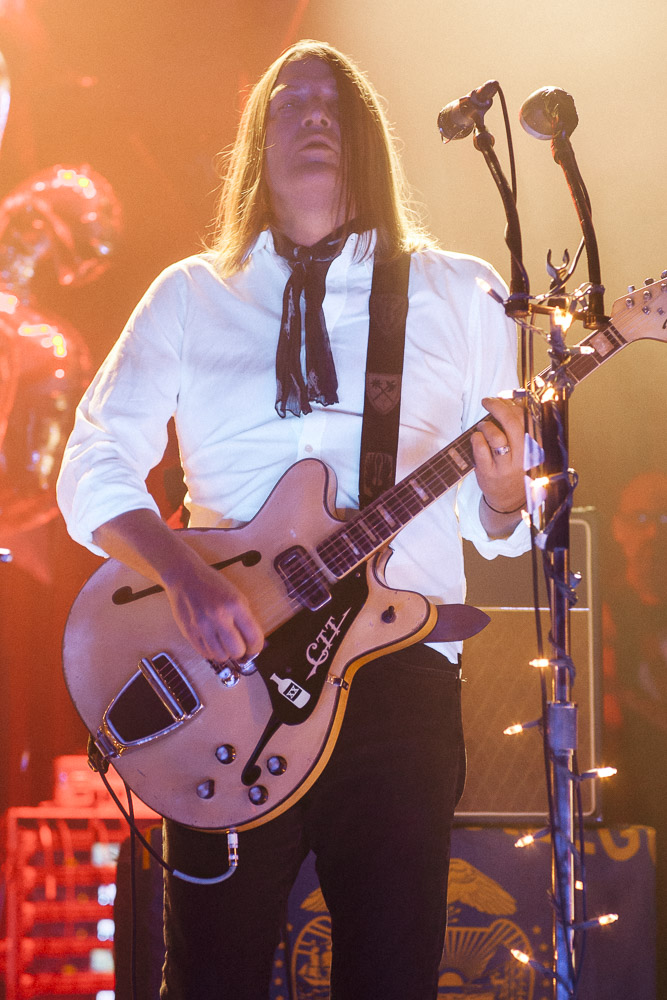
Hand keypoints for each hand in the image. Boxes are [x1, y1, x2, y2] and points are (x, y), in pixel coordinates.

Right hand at [162, 550, 264, 664]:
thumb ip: (245, 618)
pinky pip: (205, 653)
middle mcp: (218, 616)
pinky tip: (212, 641)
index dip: (256, 647)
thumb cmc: (212, 585)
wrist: (184, 577)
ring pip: (220, 656)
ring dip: (225, 652)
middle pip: (237, 651)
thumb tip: (252, 642)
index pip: (253, 637)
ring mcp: (202, 626)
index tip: (254, 647)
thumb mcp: (236, 595)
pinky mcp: (189, 632)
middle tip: (239, 645)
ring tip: (223, 642)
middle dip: (241, 651)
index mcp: (235, 604)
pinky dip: (211, 651)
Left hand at [471, 396, 525, 513]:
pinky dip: (476, 439)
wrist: (509, 502)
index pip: (527, 418)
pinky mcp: (490, 474)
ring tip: (483, 426)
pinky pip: (481, 451)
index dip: (513, 404)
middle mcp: (523, 457)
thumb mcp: (524, 450)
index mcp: (534, 448)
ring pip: (497, 437)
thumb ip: (519, 429)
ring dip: (486, 425)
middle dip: (498, 406)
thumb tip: (509, 403)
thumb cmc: (515, 470)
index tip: (502, 398)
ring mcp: (506, 467)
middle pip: (512, 423)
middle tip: (487, 401)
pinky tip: (476, 438)